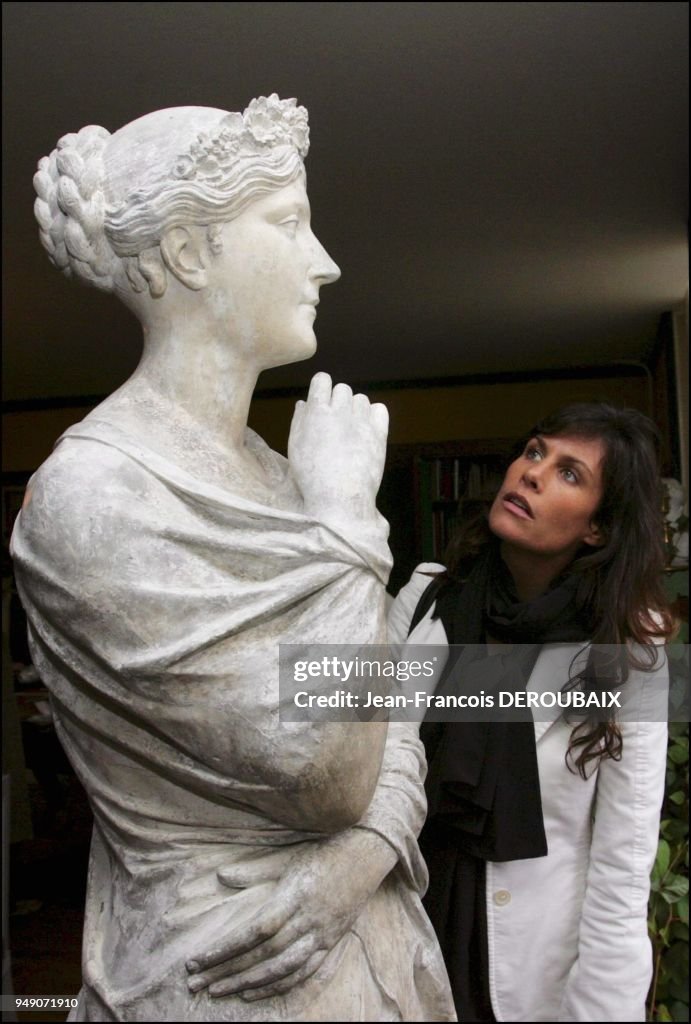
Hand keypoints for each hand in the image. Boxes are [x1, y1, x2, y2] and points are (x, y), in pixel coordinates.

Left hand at [186, 831, 395, 1000]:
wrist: (367, 854)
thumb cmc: (323, 851)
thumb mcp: (287, 855)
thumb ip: (255, 870)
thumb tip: (221, 877)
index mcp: (294, 895)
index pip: (254, 931)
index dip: (225, 948)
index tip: (198, 959)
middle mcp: (307, 919)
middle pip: (264, 954)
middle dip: (228, 970)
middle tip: (197, 983)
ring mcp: (321, 934)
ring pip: (282, 968)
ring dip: (249, 983)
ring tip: (219, 991)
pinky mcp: (331, 941)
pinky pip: (304, 971)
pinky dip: (278, 985)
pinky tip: (255, 991)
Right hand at [288, 372, 388, 526]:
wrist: (339, 498)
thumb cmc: (312, 476)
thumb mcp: (296, 447)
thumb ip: (300, 421)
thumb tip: (304, 403)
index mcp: (316, 412)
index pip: (322, 380)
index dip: (322, 389)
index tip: (323, 401)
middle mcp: (340, 411)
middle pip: (343, 389)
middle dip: (338, 401)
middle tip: (335, 424)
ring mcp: (361, 421)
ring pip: (361, 399)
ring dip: (355, 409)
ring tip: (350, 432)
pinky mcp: (379, 433)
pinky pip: (380, 409)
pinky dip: (374, 416)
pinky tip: (366, 431)